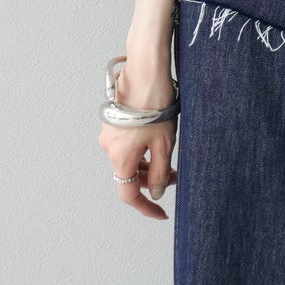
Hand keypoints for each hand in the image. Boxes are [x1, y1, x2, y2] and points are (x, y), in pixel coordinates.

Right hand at [98, 56, 178, 220]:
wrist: (144, 71)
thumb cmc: (154, 105)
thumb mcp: (164, 145)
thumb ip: (159, 173)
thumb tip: (155, 192)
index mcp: (120, 158)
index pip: (129, 195)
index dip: (145, 207)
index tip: (160, 213)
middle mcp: (109, 148)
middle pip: (129, 176)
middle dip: (151, 181)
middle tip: (175, 177)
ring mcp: (109, 133)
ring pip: (129, 159)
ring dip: (148, 164)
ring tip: (170, 158)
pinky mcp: (114, 121)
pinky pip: (126, 145)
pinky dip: (141, 150)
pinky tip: (157, 141)